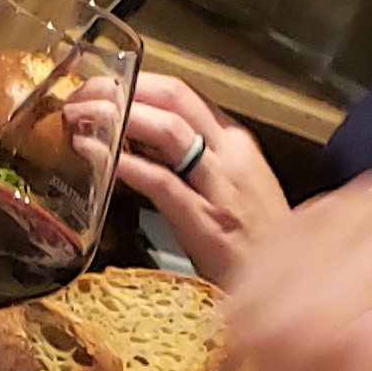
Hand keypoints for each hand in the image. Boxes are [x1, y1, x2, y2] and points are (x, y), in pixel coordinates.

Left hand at [64, 73, 288, 279]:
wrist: (290, 288)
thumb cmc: (256, 245)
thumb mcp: (230, 190)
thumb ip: (190, 163)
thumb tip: (138, 142)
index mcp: (236, 143)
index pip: (183, 94)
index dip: (138, 82)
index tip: (103, 85)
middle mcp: (231, 155)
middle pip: (174, 100)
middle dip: (124, 90)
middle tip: (82, 94)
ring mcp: (221, 187)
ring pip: (168, 130)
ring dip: (120, 117)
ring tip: (81, 117)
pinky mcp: (206, 221)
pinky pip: (161, 181)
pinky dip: (124, 164)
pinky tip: (95, 156)